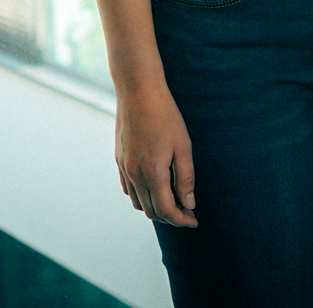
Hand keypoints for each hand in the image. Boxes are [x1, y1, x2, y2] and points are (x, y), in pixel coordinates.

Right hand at [116, 83, 197, 226]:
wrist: (138, 91)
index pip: (166, 210)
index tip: (194, 220)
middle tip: (187, 211)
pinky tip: (155, 188)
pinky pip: (128, 189)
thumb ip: (185, 178)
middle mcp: (134, 174)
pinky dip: (141, 196)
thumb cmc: (165, 115)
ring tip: (173, 201)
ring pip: (138, 203)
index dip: (181, 220)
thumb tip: (189, 204)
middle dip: (170, 217)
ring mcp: (123, 168)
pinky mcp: (118, 160)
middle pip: (151, 211)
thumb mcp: (183, 146)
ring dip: (155, 207)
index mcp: (152, 172)